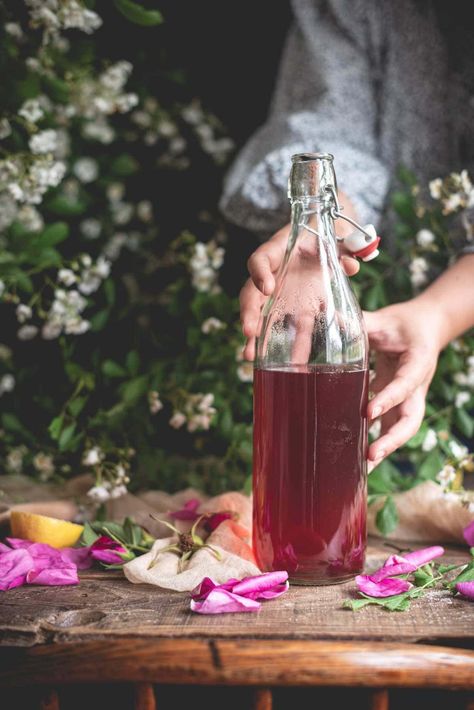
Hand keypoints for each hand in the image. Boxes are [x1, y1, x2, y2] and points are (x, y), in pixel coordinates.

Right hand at [240, 223, 359, 359]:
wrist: (328, 237)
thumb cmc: (327, 233)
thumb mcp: (335, 235)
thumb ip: (344, 249)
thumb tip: (352, 265)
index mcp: (278, 251)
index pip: (261, 260)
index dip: (260, 274)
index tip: (267, 289)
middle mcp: (274, 275)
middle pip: (252, 295)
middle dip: (249, 314)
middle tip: (249, 332)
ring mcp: (283, 294)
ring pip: (264, 317)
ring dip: (256, 339)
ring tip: (249, 358)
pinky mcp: (297, 309)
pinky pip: (287, 329)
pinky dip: (283, 347)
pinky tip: (282, 366)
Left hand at [365, 302, 441, 469]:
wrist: (427, 327)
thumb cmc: (406, 323)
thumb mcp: (386, 319)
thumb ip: (362, 323)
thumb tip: (331, 318)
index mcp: (418, 363)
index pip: (405, 385)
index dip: (388, 399)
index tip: (368, 412)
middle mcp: (416, 386)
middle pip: (411, 419)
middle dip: (392, 440)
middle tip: (371, 455)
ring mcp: (409, 397)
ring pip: (402, 427)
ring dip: (385, 447)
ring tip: (363, 467)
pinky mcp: (398, 402)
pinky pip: (389, 424)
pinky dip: (375, 438)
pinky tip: (355, 453)